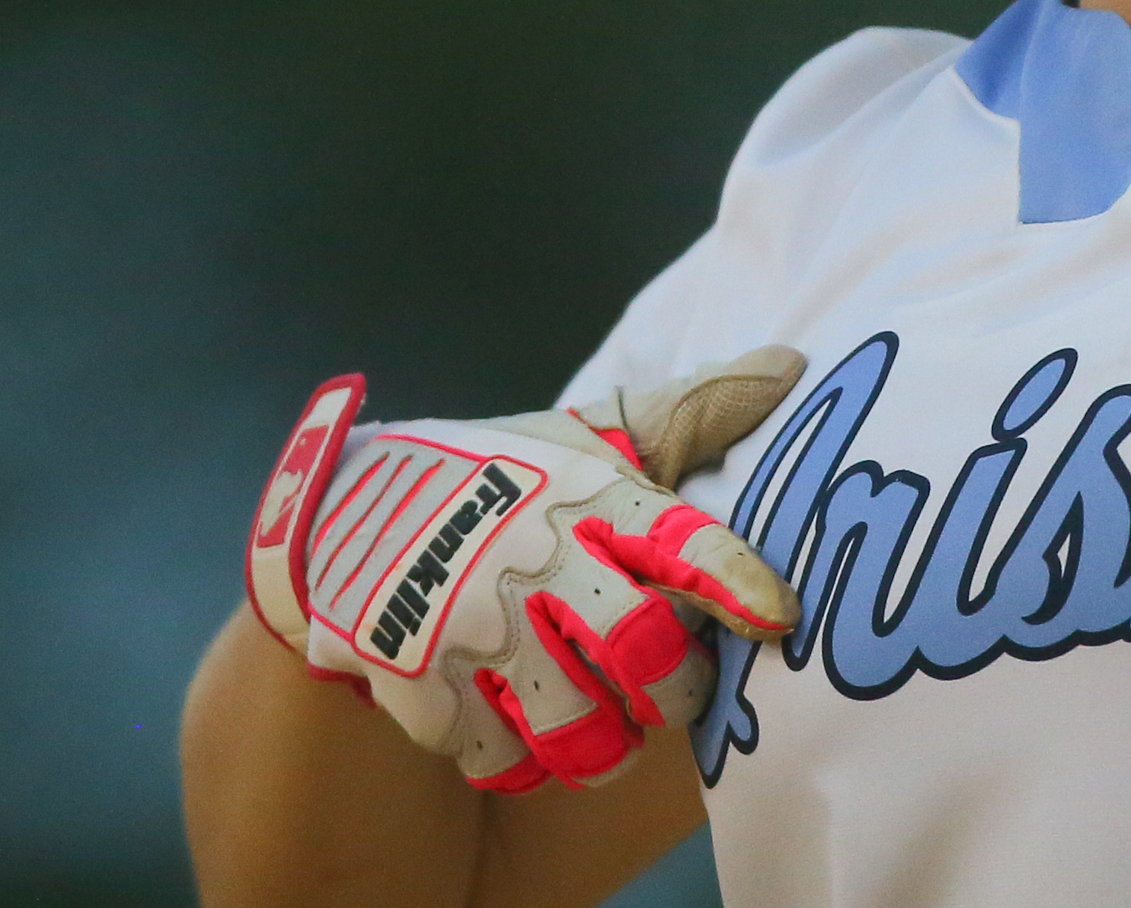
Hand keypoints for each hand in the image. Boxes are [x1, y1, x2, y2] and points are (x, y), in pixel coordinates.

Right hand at [244, 351, 804, 791]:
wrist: (339, 508)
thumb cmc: (494, 475)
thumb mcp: (586, 435)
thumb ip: (690, 413)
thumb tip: (792, 368)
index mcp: (587, 496)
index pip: (679, 538)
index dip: (735, 581)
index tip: (777, 617)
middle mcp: (535, 559)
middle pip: (641, 651)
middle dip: (680, 691)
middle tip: (677, 691)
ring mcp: (473, 624)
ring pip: (577, 726)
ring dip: (607, 745)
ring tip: (610, 731)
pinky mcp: (417, 680)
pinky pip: (498, 759)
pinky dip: (519, 762)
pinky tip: (523, 735)